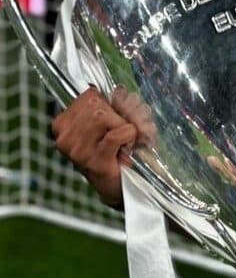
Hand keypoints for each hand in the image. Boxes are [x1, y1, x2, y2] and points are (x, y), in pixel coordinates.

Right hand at [51, 87, 136, 207]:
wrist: (118, 185)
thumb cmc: (116, 151)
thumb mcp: (113, 121)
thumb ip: (116, 104)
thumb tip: (121, 91)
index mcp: (63, 123)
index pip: (89, 95)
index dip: (110, 103)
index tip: (116, 118)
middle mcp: (65, 136)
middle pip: (98, 105)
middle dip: (120, 115)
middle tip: (126, 131)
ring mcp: (77, 150)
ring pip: (105, 117)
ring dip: (125, 127)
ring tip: (124, 142)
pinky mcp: (94, 161)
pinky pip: (116, 134)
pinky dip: (130, 136)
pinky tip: (126, 148)